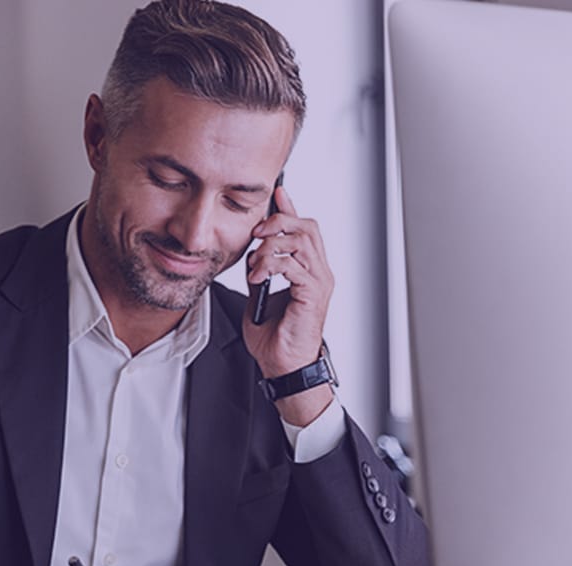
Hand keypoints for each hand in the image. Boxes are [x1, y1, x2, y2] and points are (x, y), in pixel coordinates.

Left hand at [244, 185, 334, 424]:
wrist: (282, 366)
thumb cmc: (275, 338)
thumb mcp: (259, 294)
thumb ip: (261, 270)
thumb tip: (252, 253)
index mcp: (309, 271)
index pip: (304, 229)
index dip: (290, 209)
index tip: (275, 194)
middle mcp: (319, 273)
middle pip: (307, 227)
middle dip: (279, 222)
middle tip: (256, 232)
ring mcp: (319, 283)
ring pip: (301, 241)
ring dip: (272, 245)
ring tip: (255, 262)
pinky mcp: (312, 295)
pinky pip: (294, 265)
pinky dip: (271, 265)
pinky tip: (257, 277)